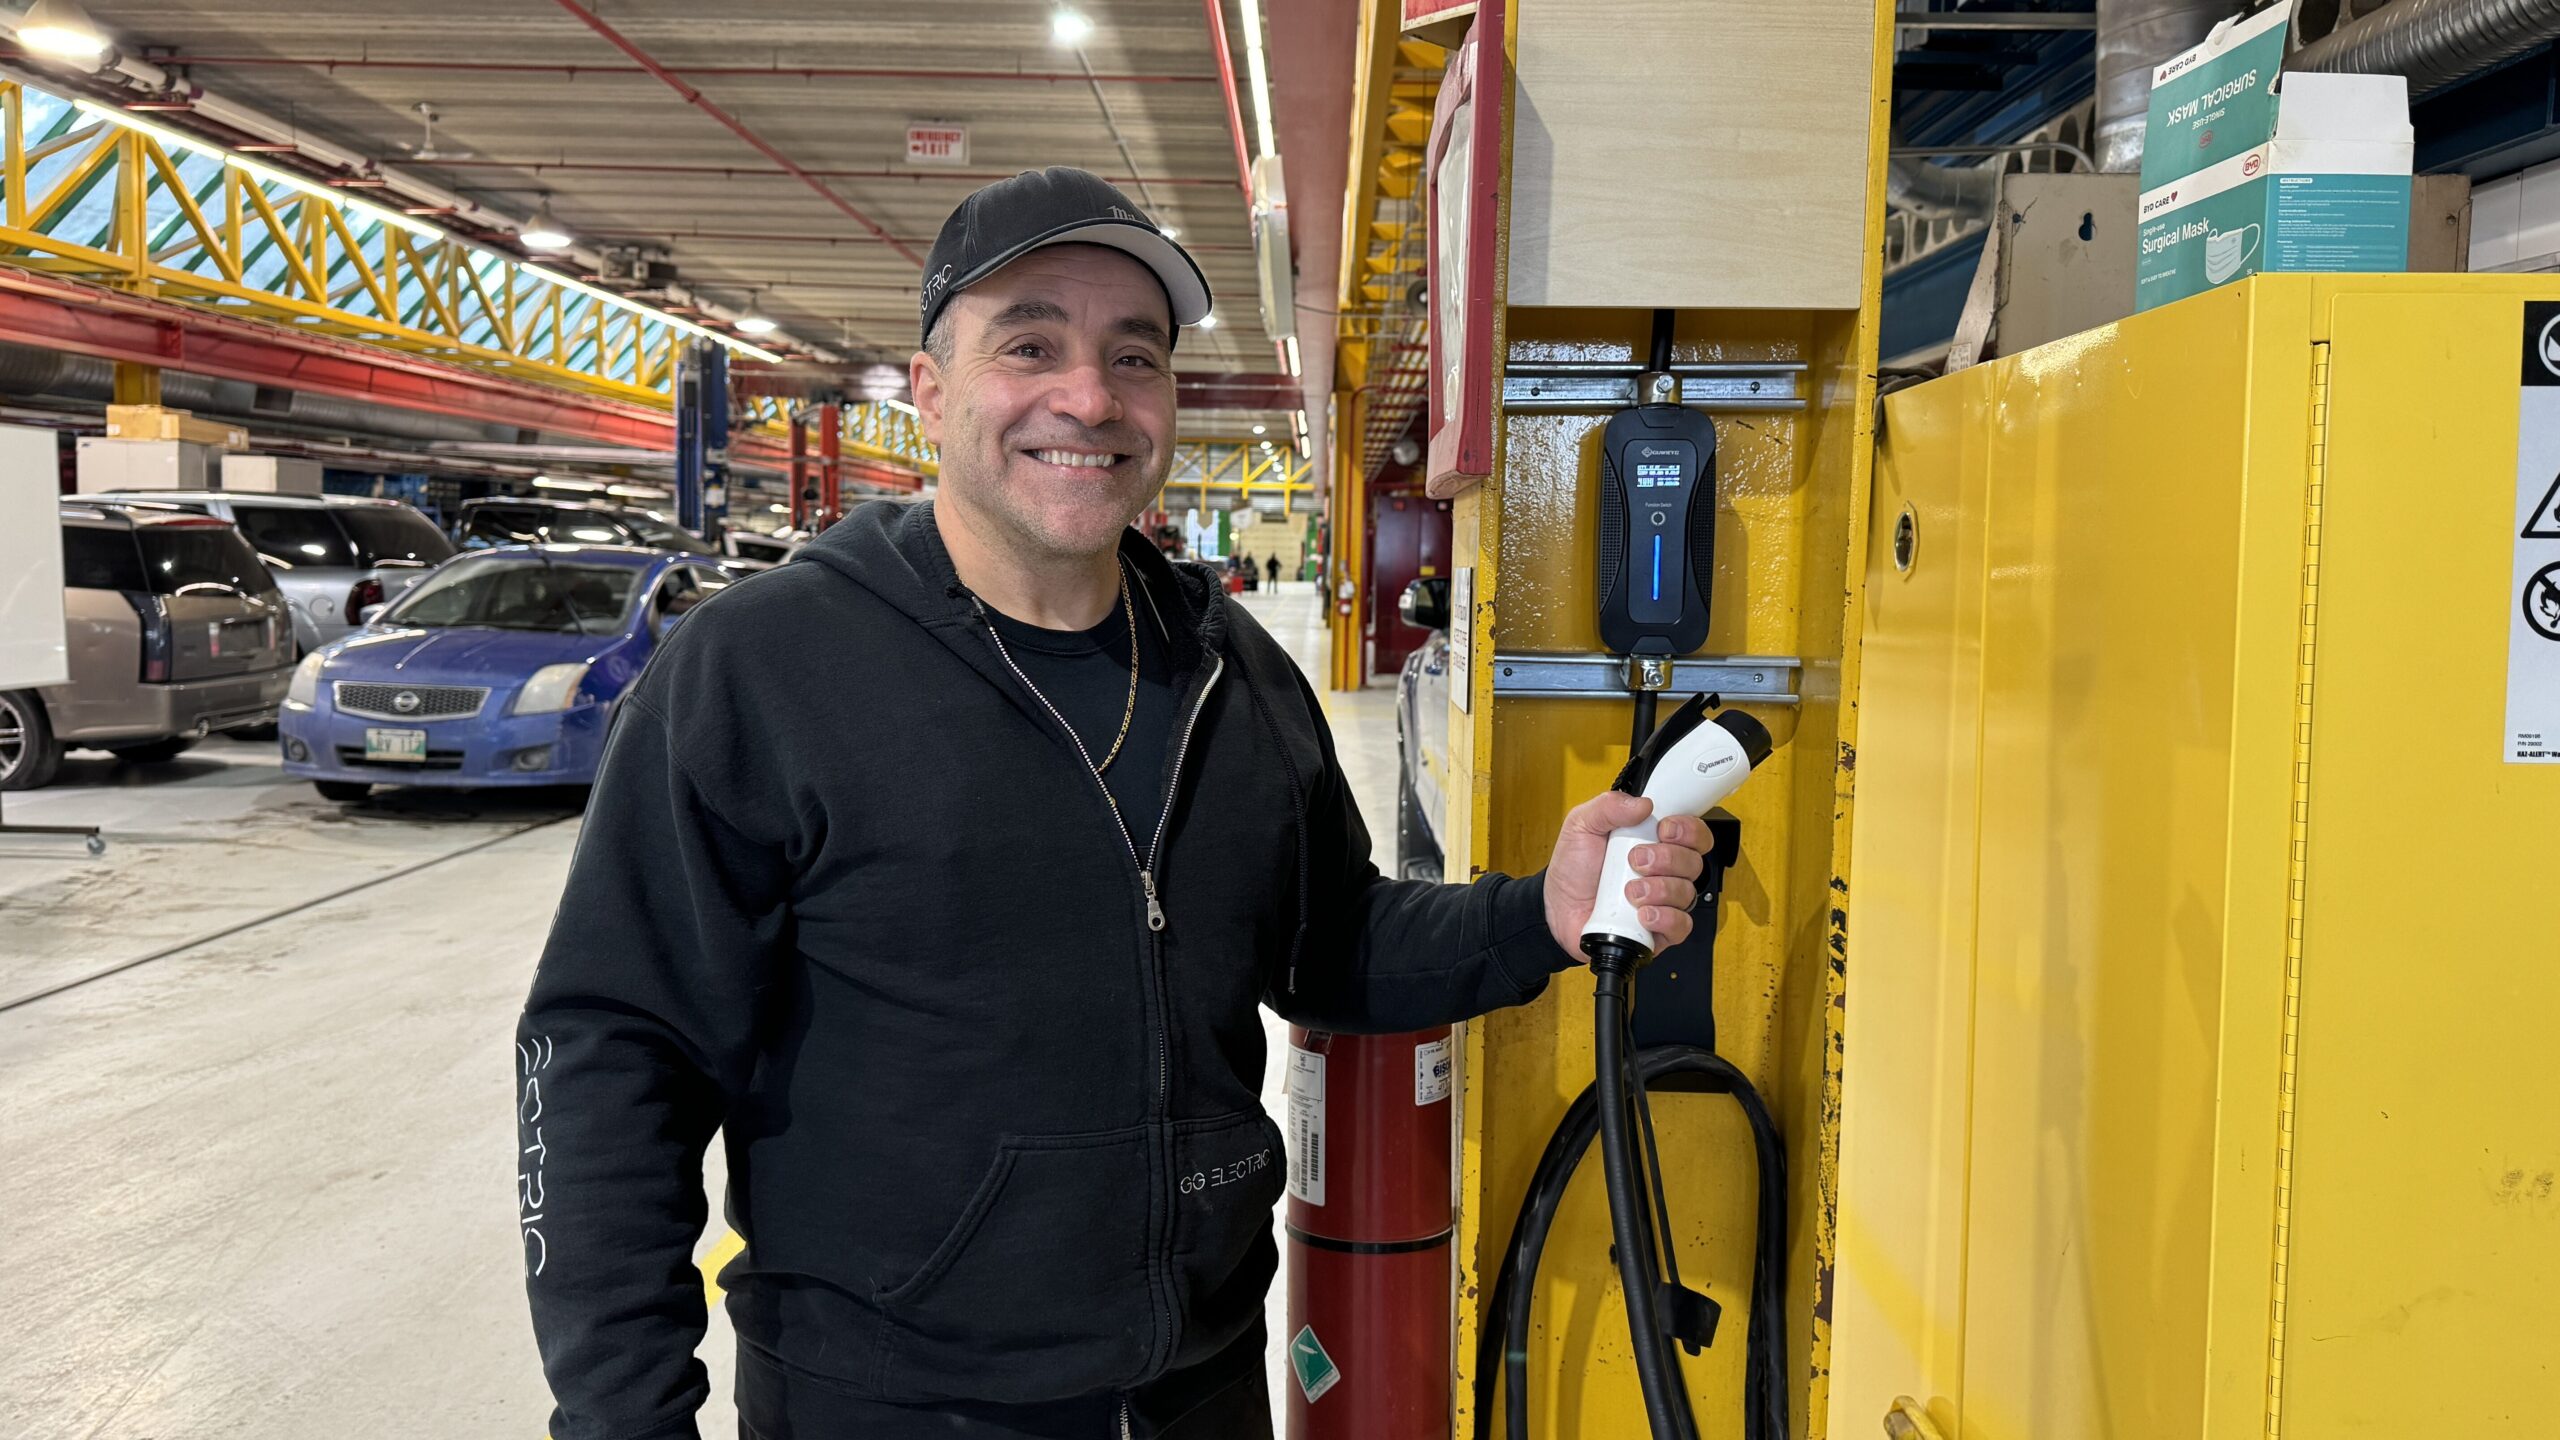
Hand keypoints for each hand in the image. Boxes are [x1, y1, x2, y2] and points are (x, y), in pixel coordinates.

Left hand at [1542, 792, 1709, 958]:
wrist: (1556, 909)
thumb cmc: (1574, 869)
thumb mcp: (1582, 825)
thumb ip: (1608, 806)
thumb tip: (1642, 804)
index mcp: (1655, 842)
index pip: (1695, 833)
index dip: (1689, 830)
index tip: (1664, 829)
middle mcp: (1665, 871)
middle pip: (1694, 862)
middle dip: (1667, 859)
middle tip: (1635, 860)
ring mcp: (1664, 901)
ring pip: (1687, 893)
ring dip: (1660, 889)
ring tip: (1630, 891)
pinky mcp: (1660, 930)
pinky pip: (1681, 926)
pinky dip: (1665, 918)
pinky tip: (1642, 914)